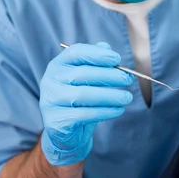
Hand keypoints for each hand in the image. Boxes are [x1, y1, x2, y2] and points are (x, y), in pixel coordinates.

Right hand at [39, 42, 133, 164]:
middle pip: (82, 74)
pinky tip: (118, 110)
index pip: (76, 53)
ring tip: (127, 97)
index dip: (98, 54)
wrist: (64, 130)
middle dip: (110, 76)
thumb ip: (94, 61)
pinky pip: (85, 114)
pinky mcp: (57, 121)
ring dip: (111, 95)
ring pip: (84, 95)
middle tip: (128, 79)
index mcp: (58, 65)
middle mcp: (50, 81)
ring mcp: (51, 101)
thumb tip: (106, 47)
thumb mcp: (85, 78)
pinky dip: (106, 111)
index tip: (118, 59)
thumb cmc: (79, 98)